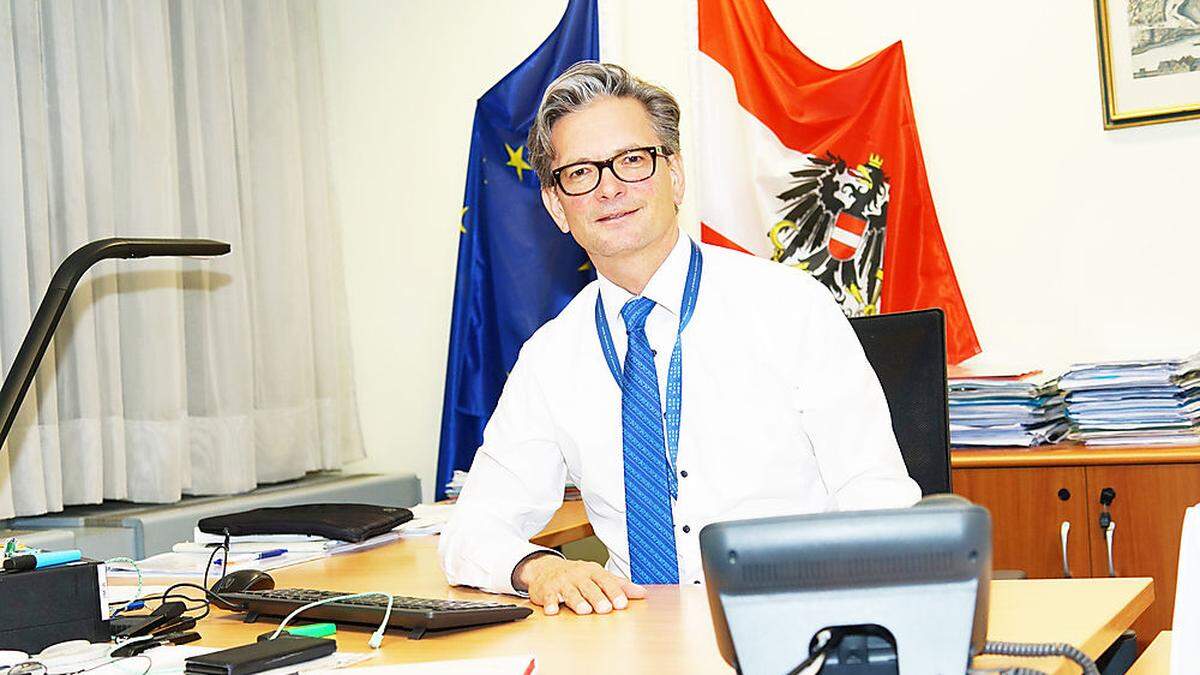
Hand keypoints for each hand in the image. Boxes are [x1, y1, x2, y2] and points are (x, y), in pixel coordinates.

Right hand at [517, 554, 646, 615]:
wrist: (545, 569)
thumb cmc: (577, 575)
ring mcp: (562, 583)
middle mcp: (578, 576)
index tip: (622, 603)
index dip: (614, 592)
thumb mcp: (599, 576)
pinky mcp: (546, 591)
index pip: (606, 581)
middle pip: (589, 587)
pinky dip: (550, 603)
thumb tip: (642, 593)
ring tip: (585, 610)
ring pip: (570, 592)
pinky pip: (548, 597)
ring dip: (577, 601)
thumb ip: (620, 585)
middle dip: (597, 598)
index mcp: (593, 572)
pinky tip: (553, 610)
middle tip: (605, 609)